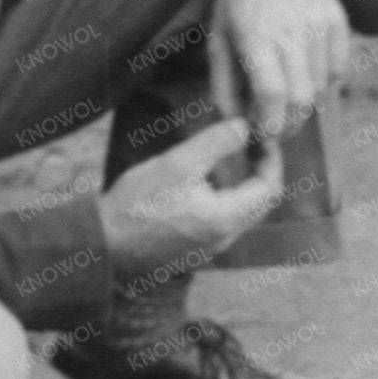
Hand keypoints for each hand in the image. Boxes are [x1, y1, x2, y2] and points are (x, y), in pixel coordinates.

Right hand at [97, 119, 283, 276]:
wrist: (104, 244)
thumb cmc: (137, 204)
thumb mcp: (177, 163)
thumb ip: (215, 143)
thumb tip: (244, 126)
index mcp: (226, 219)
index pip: (270, 188)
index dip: (273, 160)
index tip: (263, 137)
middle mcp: (225, 239)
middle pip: (261, 205)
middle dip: (262, 172)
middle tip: (254, 145)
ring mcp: (210, 249)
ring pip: (244, 215)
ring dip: (246, 187)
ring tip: (235, 159)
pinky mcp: (195, 251)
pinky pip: (225, 224)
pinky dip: (229, 201)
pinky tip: (211, 183)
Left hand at [211, 0, 349, 145]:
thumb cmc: (237, 1)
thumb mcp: (217, 40)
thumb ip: (224, 87)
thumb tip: (236, 128)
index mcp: (256, 36)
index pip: (273, 94)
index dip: (271, 124)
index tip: (265, 136)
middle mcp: (292, 31)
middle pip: (301, 98)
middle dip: (290, 124)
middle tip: (279, 130)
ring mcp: (319, 24)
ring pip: (322, 87)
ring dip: (305, 104)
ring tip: (288, 101)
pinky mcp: (337, 20)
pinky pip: (339, 69)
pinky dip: (326, 84)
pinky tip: (308, 79)